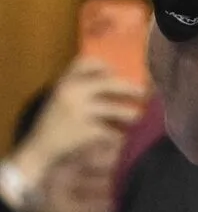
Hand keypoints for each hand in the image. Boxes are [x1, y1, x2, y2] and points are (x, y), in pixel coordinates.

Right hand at [7, 57, 145, 188]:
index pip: (87, 62)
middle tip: (145, 92)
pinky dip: (119, 134)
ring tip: (137, 116)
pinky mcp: (86, 130)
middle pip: (111, 83)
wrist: (38, 149)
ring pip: (116, 109)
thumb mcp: (60, 97)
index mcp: (65, 82)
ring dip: (130, 113)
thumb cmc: (53, 122)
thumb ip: (80, 84)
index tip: (116, 73)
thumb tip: (115, 75)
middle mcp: (73, 92)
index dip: (104, 66)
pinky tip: (123, 136)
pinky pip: (111, 131)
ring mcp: (80, 111)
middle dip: (130, 89)